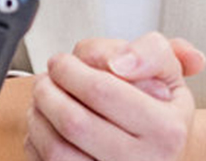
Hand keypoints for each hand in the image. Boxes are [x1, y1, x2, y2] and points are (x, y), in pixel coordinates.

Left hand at [24, 33, 203, 160]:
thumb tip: (119, 63)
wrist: (162, 150)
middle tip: (46, 79)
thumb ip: (150, 53)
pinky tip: (46, 126)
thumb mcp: (168, 72)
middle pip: (74, 123)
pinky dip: (37, 142)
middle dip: (48, 91)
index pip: (101, 90)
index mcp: (166, 130)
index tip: (61, 61)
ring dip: (38, 117)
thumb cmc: (160, 108)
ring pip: (57, 151)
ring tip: (43, 100)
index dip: (69, 70)